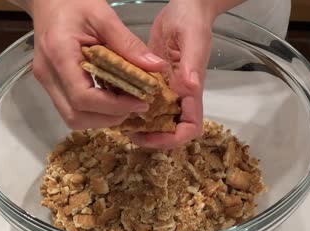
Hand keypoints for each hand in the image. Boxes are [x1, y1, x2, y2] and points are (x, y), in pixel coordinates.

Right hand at [31, 0, 166, 128]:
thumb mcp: (104, 16)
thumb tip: (156, 67)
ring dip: (101, 118)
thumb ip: (129, 44)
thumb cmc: (73, 2)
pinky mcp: (51, 84)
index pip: (83, 97)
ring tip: (124, 104)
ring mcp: (47, 81)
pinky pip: (71, 108)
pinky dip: (94, 110)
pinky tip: (111, 98)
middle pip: (75, 116)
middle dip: (108, 118)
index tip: (140, 102)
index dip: (114, 107)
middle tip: (135, 106)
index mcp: (59, 54)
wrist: (48, 0)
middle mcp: (48, 74)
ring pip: (72, 117)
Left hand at [130, 0, 216, 148]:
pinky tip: (115, 101)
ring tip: (118, 120)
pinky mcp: (155, 81)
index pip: (190, 127)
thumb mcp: (193, 38)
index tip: (150, 136)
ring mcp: (167, 89)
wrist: (186, 7)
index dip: (173, 138)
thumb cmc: (192, 20)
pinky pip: (145, 100)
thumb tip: (190, 88)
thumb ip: (192, 64)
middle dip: (151, 136)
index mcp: (191, 90)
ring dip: (140, 124)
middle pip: (170, 128)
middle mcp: (180, 94)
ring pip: (156, 117)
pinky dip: (132, 105)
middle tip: (127, 131)